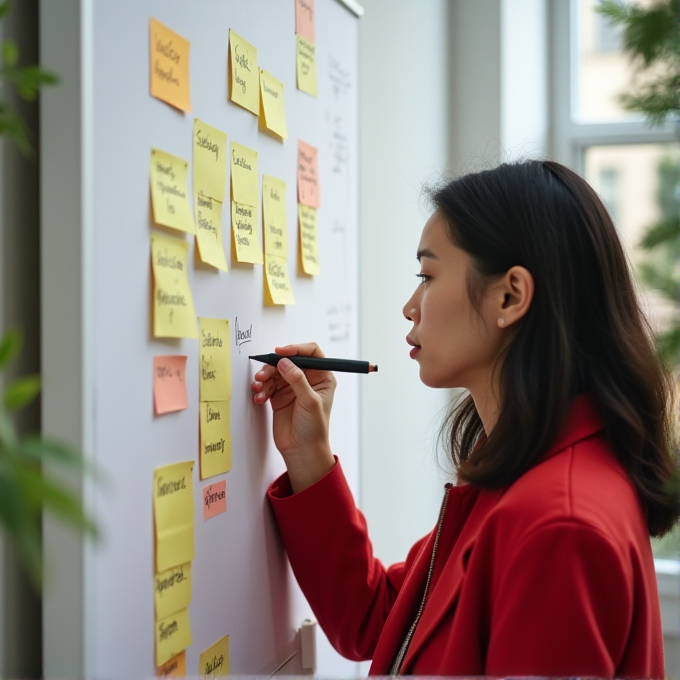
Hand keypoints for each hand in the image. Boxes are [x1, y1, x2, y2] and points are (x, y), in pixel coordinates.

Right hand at [251, 343, 335, 491]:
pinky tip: (259, 397)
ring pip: (275, 372)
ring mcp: (292, 387)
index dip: (296, 349)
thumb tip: (285, 362)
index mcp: (322, 377)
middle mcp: (307, 379)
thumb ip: (298, 380)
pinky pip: (267, 385)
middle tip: (263, 374)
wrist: (302, 451)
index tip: (280, 352)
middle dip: (274, 365)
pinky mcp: (279, 396)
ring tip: (259, 388)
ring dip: (264, 378)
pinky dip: (261, 389)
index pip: (311, 353)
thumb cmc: (314, 429)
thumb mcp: (310, 402)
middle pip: (289, 361)